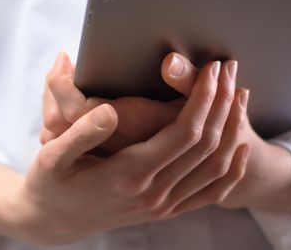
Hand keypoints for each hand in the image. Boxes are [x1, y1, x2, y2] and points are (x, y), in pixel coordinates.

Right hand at [13, 61, 249, 244]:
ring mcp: (162, 204)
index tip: (211, 69)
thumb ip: (81, 134)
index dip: (202, 98)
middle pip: (206, 145)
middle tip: (228, 69)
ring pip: (215, 166)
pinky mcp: (164, 209)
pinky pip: (211, 193)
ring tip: (238, 94)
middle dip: (222, 102)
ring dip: (232, 128)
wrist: (52, 220)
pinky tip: (240, 146)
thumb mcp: (52, 156)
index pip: (183, 133)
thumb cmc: (49, 183)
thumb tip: (110, 110)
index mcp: (128, 175)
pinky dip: (232, 168)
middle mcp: (153, 193)